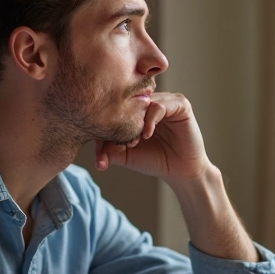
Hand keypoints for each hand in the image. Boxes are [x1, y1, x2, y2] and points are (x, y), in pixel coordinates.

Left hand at [94, 92, 210, 184]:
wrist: (180, 172)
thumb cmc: (154, 161)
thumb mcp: (126, 155)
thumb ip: (109, 148)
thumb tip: (93, 144)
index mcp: (137, 108)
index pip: (115, 109)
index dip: (105, 129)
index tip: (101, 155)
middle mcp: (151, 101)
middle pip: (126, 103)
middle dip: (118, 126)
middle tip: (118, 146)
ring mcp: (166, 100)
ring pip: (142, 103)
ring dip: (134, 123)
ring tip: (133, 142)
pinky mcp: (181, 104)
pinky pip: (160, 106)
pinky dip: (150, 120)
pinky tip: (147, 135)